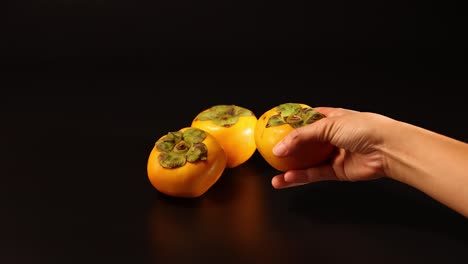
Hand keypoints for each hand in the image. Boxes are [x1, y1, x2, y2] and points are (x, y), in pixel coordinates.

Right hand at [271, 107, 393, 188]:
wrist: (388, 149)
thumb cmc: (365, 129)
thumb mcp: (328, 125)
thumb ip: (300, 137)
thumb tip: (279, 147)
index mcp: (331, 118)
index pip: (306, 120)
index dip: (291, 125)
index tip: (274, 130)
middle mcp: (332, 137)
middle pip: (305, 144)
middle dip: (288, 151)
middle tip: (272, 157)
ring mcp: (334, 154)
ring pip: (308, 163)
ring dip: (291, 170)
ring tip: (275, 176)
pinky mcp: (338, 171)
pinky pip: (315, 174)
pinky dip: (301, 177)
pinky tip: (288, 179)